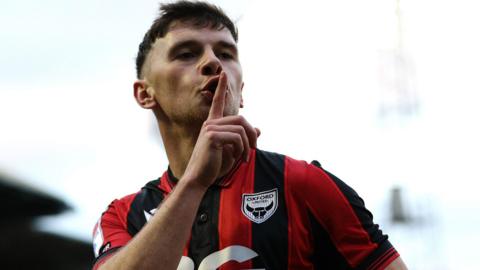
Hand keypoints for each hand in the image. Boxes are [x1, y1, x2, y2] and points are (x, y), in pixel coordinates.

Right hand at [182, 72, 259, 187]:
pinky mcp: (212, 136)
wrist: (199, 178)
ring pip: (241, 130)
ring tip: (245, 158)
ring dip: (248, 146)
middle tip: (254, 149)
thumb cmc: (214, 166)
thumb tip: (259, 129)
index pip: (217, 103)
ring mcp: (210, 128)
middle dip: (252, 134)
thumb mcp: (234, 150)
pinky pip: (237, 138)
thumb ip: (244, 138)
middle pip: (241, 119)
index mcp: (212, 124)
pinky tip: (239, 159)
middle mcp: (210, 123)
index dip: (221, 88)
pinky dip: (243, 150)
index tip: (223, 74)